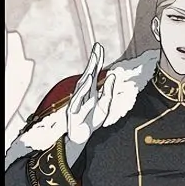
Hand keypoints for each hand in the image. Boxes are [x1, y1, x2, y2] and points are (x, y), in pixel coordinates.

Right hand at [63, 41, 108, 164]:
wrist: (81, 137)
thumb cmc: (92, 121)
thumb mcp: (105, 106)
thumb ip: (109, 92)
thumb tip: (112, 75)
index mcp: (91, 91)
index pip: (94, 72)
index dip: (97, 60)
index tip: (99, 47)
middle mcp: (83, 93)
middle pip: (88, 74)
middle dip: (93, 62)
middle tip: (97, 48)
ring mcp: (77, 100)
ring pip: (83, 84)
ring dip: (89, 72)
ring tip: (94, 62)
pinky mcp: (72, 111)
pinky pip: (77, 98)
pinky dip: (83, 89)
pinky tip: (88, 80)